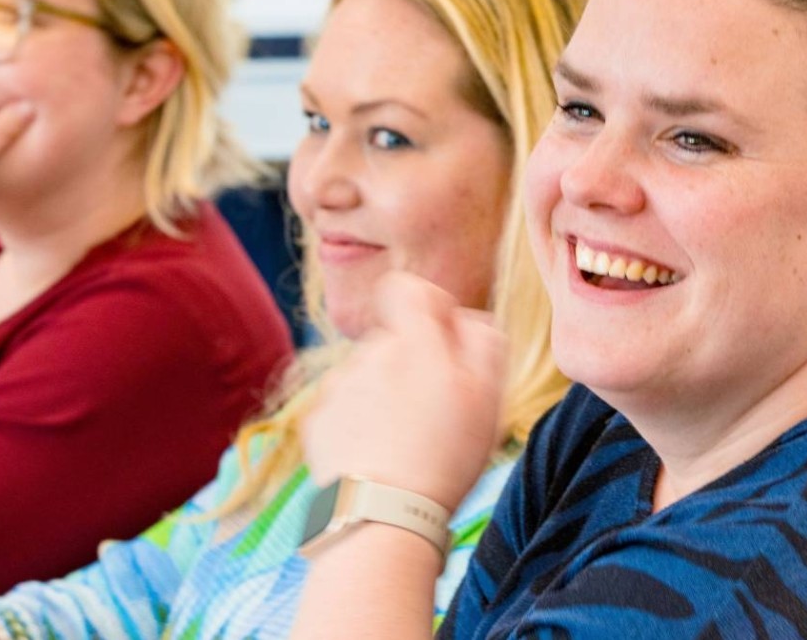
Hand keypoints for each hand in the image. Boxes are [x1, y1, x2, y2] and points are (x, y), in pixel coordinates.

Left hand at [302, 271, 507, 510]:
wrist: (381, 517)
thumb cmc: (445, 459)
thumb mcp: (489, 399)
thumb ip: (484, 342)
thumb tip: (468, 317)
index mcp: (415, 343)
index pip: (407, 288)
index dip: (427, 303)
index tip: (442, 335)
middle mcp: (371, 355)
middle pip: (392, 339)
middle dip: (412, 363)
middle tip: (433, 412)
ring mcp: (338, 387)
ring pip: (367, 374)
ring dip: (384, 394)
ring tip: (404, 441)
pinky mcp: (316, 419)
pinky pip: (343, 406)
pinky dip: (359, 423)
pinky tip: (377, 455)